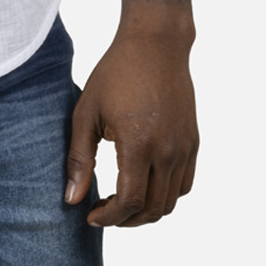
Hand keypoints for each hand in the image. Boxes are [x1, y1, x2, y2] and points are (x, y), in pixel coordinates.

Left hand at [64, 30, 197, 226]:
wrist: (155, 45)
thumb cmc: (115, 73)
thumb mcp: (87, 112)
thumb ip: (79, 158)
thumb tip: (72, 200)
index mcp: (138, 144)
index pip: (130, 203)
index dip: (109, 218)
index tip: (91, 216)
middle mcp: (167, 151)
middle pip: (152, 210)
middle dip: (125, 220)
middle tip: (103, 211)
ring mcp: (184, 148)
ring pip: (171, 202)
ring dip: (147, 212)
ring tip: (122, 202)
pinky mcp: (193, 142)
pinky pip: (184, 184)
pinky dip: (166, 195)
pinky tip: (144, 184)